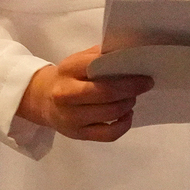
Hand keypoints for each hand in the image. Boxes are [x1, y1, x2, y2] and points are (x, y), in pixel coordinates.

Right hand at [16, 45, 153, 141]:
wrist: (43, 100)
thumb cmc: (69, 77)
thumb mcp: (79, 60)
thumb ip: (100, 55)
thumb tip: (131, 54)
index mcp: (68, 70)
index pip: (97, 67)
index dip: (124, 70)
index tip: (143, 71)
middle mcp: (65, 94)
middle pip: (105, 93)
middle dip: (131, 89)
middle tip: (145, 84)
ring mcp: (71, 117)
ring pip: (109, 113)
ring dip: (128, 104)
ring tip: (132, 98)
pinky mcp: (78, 134)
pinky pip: (108, 135)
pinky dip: (123, 126)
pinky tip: (127, 115)